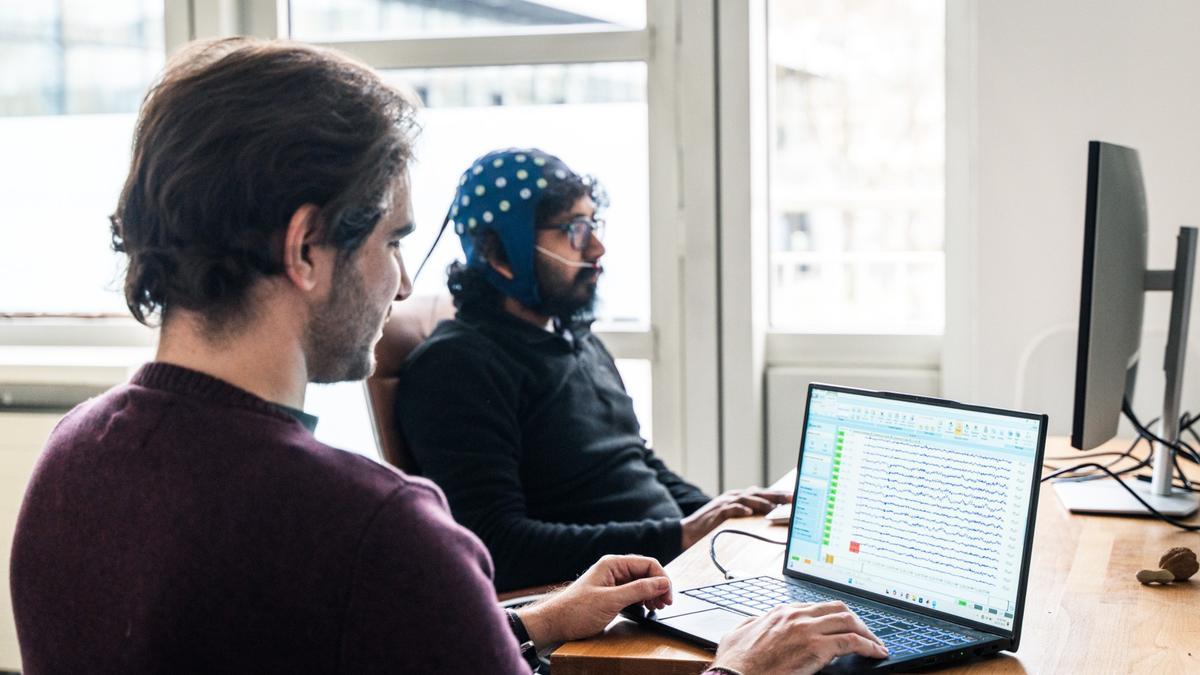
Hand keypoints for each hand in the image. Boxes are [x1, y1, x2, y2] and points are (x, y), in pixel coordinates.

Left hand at [515, 555, 672, 647]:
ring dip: (651, 594)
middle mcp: (614, 569)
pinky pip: (633, 592)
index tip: (668, 597)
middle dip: (658, 587)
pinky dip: (642, 600)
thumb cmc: (576, 611)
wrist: (554, 624)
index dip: (662, 579)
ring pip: (641, 583)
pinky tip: (645, 609)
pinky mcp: (610, 594)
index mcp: (613, 564)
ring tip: (656, 607)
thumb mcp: (611, 601)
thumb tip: (662, 583)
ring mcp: (612, 581)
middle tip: (664, 605)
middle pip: (646, 572)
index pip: (648, 564)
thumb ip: (638, 590)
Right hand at [681, 487, 791, 548]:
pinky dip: (741, 510)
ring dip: (762, 502)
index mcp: (739, 498)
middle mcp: (734, 497)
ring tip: (774, 507)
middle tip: (792, 498)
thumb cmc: (712, 527)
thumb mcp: (733, 518)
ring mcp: (725, 503)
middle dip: (776, 495)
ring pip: (747, 499)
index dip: (778, 494)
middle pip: (758, 493)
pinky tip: (749, 513)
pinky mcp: (717, 512)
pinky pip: (731, 509)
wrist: (687, 532)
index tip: (794, 496)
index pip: (763, 494)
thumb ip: (748, 513)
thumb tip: (769, 514)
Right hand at [710, 601, 887, 674]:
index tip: (844, 627)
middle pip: (838, 609)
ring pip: (849, 621)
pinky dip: (869, 646)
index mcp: (781, 612)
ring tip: (876, 644)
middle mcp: (796, 615)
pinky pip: (851, 642)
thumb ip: (751, 624)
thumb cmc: (736, 662)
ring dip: (867, 632)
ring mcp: (807, 630)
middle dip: (856, 621)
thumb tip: (755, 622)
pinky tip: (876, 653)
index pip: (818, 607)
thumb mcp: (738, 633)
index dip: (835, 617)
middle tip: (866, 634)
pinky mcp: (816, 648)